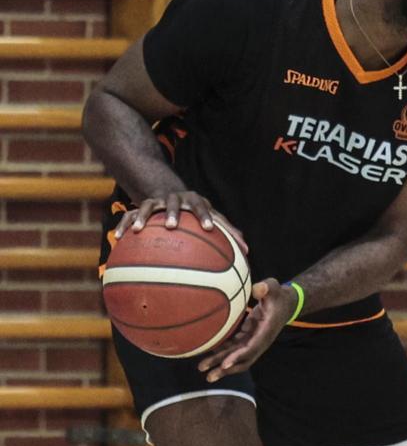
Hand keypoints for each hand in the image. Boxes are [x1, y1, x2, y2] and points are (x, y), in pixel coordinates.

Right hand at [114, 191, 247, 253]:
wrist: (170, 192)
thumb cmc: (197, 213)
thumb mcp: (211, 218)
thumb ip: (228, 233)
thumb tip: (249, 253)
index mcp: (196, 202)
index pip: (203, 207)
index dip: (205, 216)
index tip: (208, 228)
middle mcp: (176, 200)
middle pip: (175, 203)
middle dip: (174, 213)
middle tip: (172, 225)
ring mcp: (157, 202)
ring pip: (149, 206)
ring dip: (145, 216)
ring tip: (140, 229)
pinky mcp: (142, 207)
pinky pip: (130, 216)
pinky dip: (124, 225)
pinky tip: (118, 237)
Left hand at [197, 278, 297, 381]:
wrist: (286, 304)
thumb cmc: (278, 295)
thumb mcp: (274, 288)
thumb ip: (267, 287)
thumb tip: (257, 288)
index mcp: (266, 331)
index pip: (252, 348)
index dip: (238, 357)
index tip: (224, 365)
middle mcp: (260, 340)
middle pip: (243, 359)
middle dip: (226, 368)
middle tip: (208, 376)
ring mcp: (254, 340)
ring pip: (237, 356)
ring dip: (220, 363)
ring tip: (202, 368)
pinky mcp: (248, 338)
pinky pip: (234, 348)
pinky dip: (222, 352)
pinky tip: (208, 354)